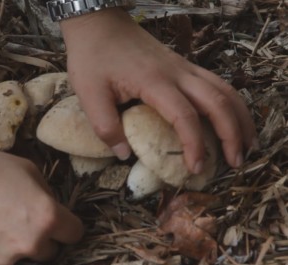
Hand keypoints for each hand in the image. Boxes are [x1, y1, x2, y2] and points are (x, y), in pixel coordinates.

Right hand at [0, 34, 81, 264]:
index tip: (58, 222)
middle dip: (41, 237)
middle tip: (20, 219)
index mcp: (48, 217)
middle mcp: (32, 243)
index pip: (75, 233)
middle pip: (50, 251)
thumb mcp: (26, 168)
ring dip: (16, 245)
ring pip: (23, 257)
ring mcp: (7, 260)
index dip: (67, 226)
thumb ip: (47, 192)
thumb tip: (53, 207)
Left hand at [60, 8, 256, 172]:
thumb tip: (124, 155)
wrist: (99, 25)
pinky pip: (216, 83)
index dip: (194, 145)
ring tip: (246, 145)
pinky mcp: (182, 65)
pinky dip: (230, 103)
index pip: (184, 117)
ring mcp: (183, 67)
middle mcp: (176, 73)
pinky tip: (231, 118)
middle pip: (218, 102)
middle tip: (235, 163)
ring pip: (224, 90)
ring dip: (239, 118)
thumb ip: (105, 126)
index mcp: (154, 82)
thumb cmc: (92, 57)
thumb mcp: (88, 94)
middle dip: (232, 135)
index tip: (195, 168)